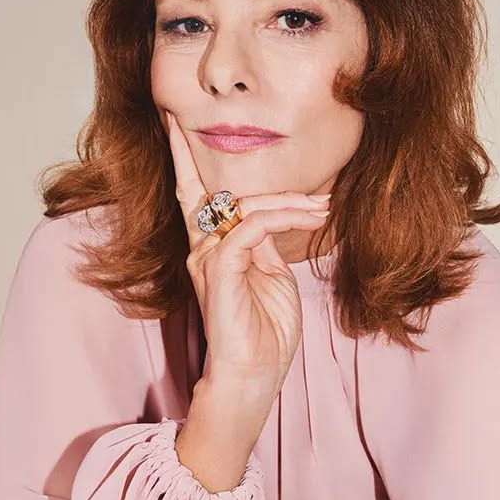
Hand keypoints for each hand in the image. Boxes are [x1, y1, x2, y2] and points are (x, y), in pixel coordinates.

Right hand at [165, 110, 330, 398]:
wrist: (253, 378)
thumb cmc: (265, 336)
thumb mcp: (272, 279)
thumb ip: (265, 245)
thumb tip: (271, 220)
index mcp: (212, 250)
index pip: (194, 195)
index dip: (183, 158)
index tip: (175, 121)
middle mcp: (202, 249)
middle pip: (199, 189)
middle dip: (201, 154)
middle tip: (233, 136)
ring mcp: (208, 259)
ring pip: (244, 206)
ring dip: (291, 202)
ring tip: (324, 208)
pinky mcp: (221, 270)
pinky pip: (250, 227)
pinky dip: (282, 218)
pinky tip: (309, 219)